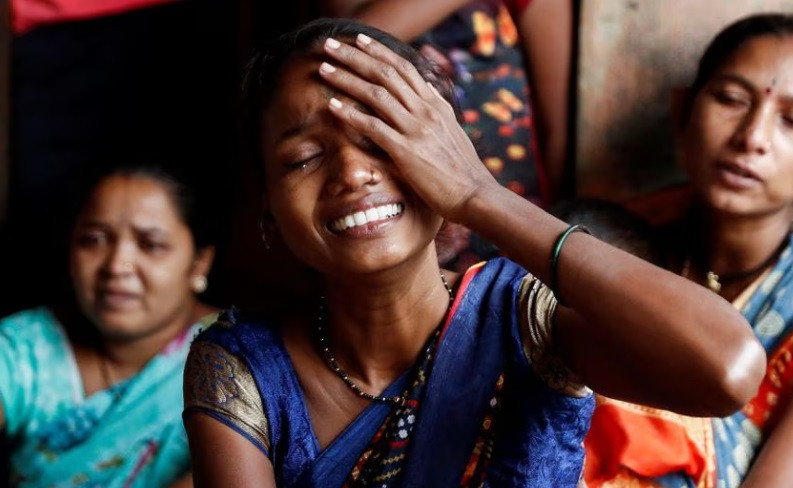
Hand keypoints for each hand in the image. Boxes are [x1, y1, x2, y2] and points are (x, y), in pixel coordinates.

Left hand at [318, 34, 497, 222]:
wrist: (475, 195)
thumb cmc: (462, 171)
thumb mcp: (453, 132)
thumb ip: (439, 111)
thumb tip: (428, 91)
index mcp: (436, 105)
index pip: (405, 68)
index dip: (380, 52)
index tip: (360, 41)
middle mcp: (426, 111)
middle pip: (386, 73)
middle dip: (355, 56)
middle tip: (331, 45)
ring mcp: (417, 129)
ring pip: (376, 94)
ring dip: (346, 78)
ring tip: (324, 69)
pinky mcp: (406, 151)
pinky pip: (373, 126)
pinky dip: (350, 114)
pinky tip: (332, 106)